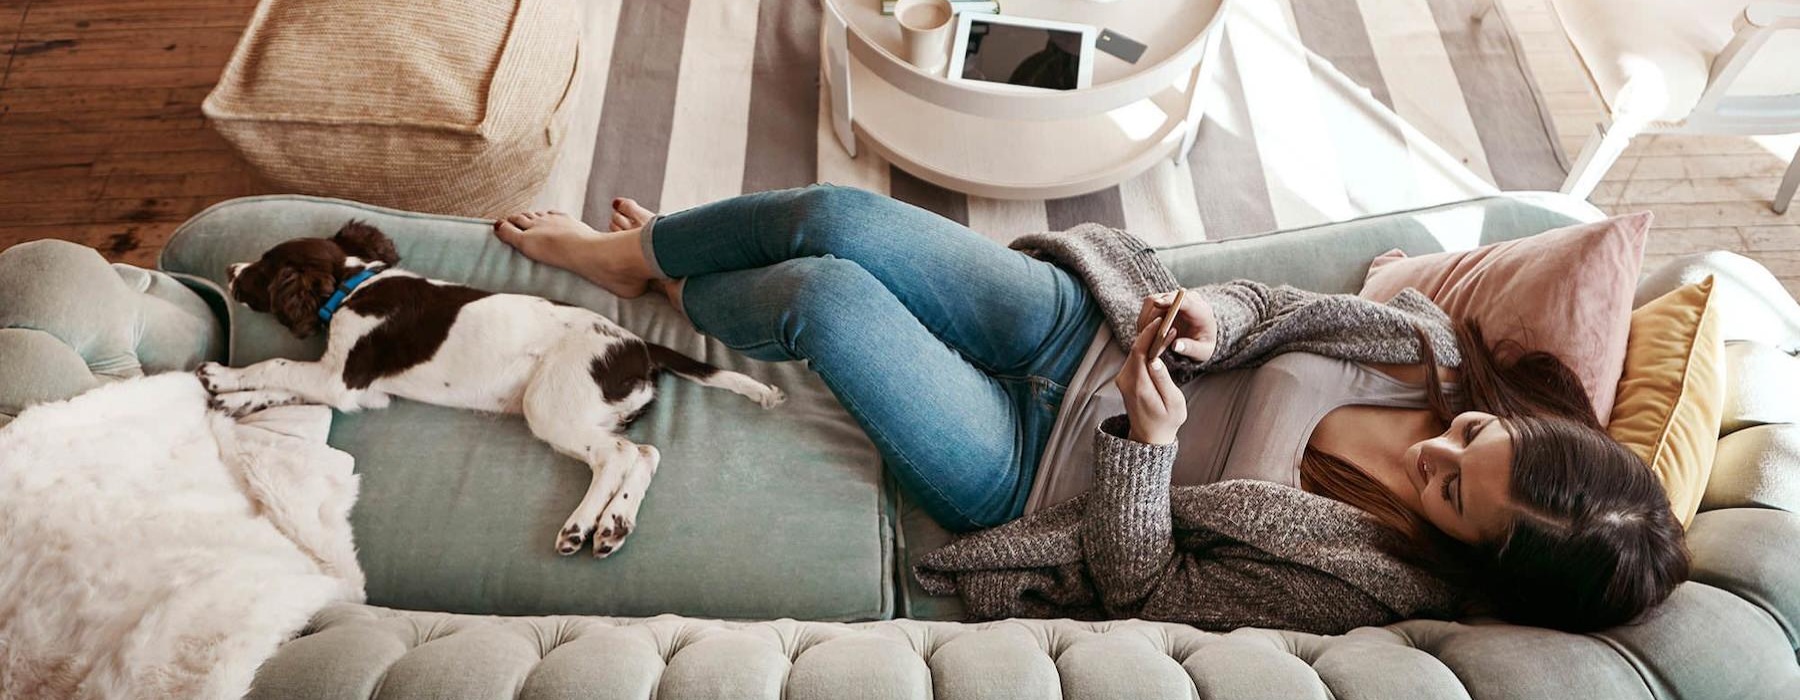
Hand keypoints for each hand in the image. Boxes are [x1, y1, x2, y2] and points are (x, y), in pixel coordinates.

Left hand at [1114, 318, 1186, 444]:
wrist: (1149, 436)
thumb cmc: (1166, 420)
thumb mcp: (1173, 402)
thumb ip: (1164, 381)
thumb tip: (1156, 360)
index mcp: (1138, 386)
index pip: (1139, 352)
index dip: (1150, 334)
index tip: (1162, 322)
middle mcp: (1125, 381)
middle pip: (1135, 348)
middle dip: (1150, 332)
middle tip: (1168, 321)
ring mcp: (1123, 379)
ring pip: (1134, 351)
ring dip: (1148, 339)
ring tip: (1166, 329)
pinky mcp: (1125, 378)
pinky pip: (1134, 358)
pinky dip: (1145, 348)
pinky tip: (1158, 343)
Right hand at [1134, 290, 1216, 363]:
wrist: (1200, 340)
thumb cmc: (1202, 346)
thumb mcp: (1202, 352)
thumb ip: (1191, 349)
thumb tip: (1176, 346)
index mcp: (1200, 310)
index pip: (1184, 300)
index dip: (1170, 300)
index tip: (1157, 304)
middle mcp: (1187, 300)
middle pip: (1164, 299)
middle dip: (1153, 317)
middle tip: (1145, 336)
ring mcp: (1173, 299)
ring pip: (1152, 302)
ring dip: (1146, 319)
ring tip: (1145, 338)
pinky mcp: (1163, 301)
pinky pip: (1148, 307)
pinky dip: (1144, 320)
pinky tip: (1146, 334)